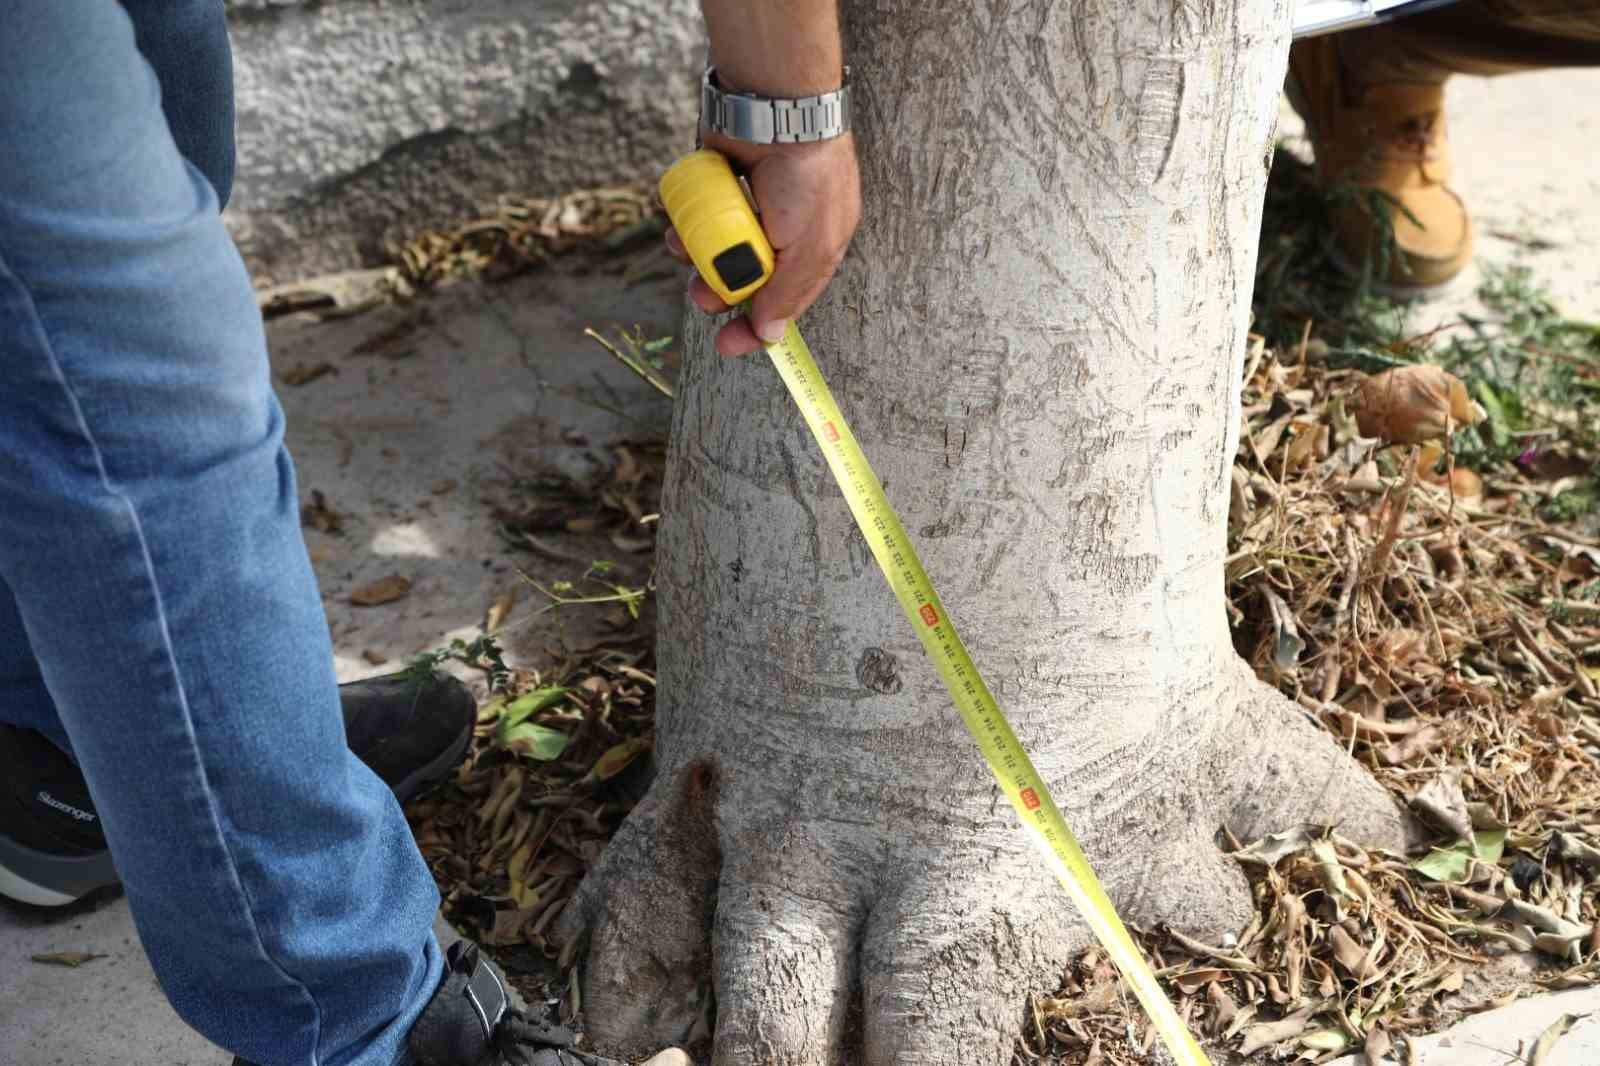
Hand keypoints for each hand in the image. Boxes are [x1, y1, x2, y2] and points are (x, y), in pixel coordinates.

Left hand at [666, 131, 860, 356]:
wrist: (776, 111)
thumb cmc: (806, 176)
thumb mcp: (810, 247)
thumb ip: (789, 293)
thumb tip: (768, 336)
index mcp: (813, 249)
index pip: (783, 301)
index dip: (756, 327)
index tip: (729, 346)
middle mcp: (781, 232)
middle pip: (744, 279)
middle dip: (719, 291)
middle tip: (702, 296)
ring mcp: (749, 208)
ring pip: (716, 250)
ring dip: (697, 259)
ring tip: (686, 252)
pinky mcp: (720, 187)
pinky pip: (698, 219)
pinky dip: (686, 228)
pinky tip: (679, 229)